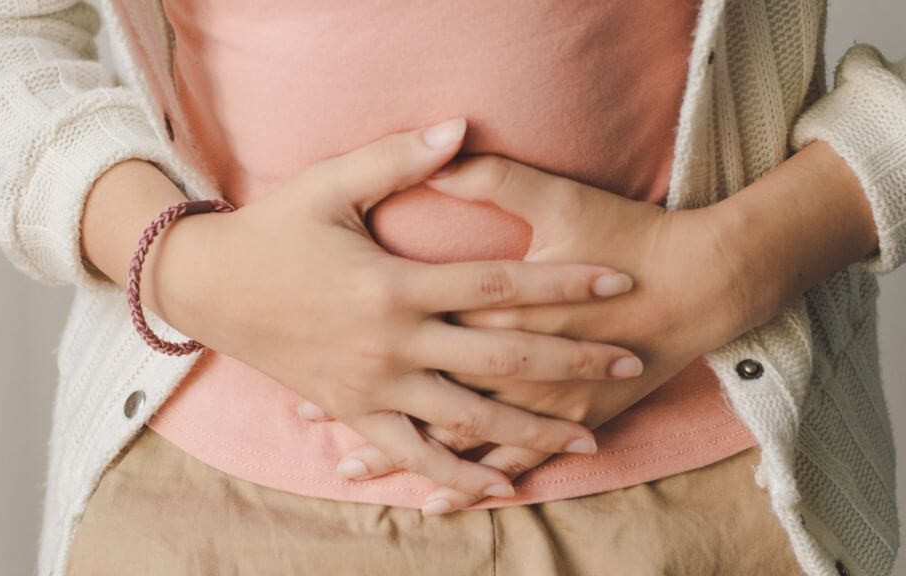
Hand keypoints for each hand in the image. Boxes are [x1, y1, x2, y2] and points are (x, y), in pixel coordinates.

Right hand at [151, 121, 645, 498]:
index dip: (563, 284)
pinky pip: (411, 452)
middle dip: (572, 362)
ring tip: (589, 438)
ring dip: (532, 430)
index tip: (619, 282)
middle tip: (630, 363)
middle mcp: (391, 343)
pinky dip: (455, 474)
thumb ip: (398, 160)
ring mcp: (373, 386)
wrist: (208, 287)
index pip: (499, 286)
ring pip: (468, 418)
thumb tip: (460, 127)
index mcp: (393, 284)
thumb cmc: (272, 230)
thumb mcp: (330, 185)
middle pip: (501, 359)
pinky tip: (498, 487)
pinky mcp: (352, 411)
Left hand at [311, 153, 751, 513]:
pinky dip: (473, 482)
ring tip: (351, 467)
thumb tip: (442, 147)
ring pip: (456, 435)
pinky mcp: (569, 417)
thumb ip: (494, 178)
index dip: (359, 332)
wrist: (701, 282)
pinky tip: (439, 501)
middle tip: (306, 415)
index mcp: (494, 303)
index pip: (414, 320)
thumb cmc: (628, 234)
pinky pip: (512, 462)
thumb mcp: (558, 197)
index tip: (307, 342)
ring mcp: (539, 397)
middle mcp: (508, 359)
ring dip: (403, 451)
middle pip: (421, 387)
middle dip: (364, 403)